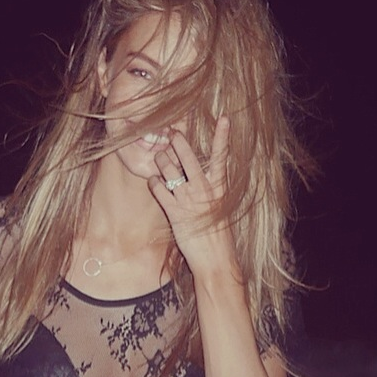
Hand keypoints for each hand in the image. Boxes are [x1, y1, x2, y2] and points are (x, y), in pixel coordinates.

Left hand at [148, 118, 236, 276]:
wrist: (216, 259)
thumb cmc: (219, 236)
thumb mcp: (221, 209)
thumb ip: (212, 190)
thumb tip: (204, 177)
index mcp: (219, 186)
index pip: (222, 156)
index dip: (222, 136)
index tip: (224, 117)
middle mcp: (204, 189)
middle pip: (188, 156)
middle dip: (177, 141)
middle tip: (170, 132)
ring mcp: (189, 200)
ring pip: (169, 169)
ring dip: (161, 160)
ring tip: (159, 157)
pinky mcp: (175, 212)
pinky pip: (159, 190)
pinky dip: (154, 183)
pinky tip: (153, 182)